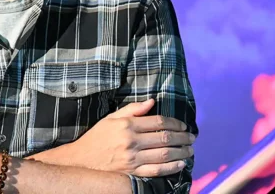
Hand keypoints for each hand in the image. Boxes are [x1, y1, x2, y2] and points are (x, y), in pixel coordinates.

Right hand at [65, 99, 194, 176]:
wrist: (82, 160)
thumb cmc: (97, 137)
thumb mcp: (111, 118)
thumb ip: (132, 109)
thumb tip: (152, 101)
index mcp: (127, 125)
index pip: (158, 122)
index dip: (175, 123)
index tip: (183, 125)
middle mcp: (131, 141)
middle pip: (164, 138)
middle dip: (182, 137)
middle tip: (192, 138)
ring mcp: (132, 158)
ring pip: (164, 154)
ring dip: (181, 152)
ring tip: (190, 150)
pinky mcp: (132, 172)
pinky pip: (156, 170)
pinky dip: (171, 167)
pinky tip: (180, 164)